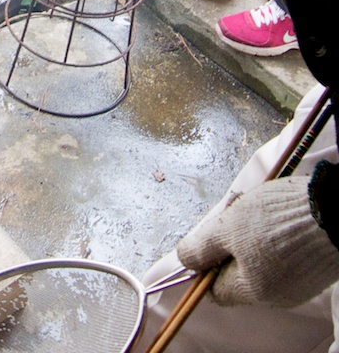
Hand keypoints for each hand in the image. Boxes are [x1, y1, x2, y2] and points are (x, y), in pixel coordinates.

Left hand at [177, 176, 338, 306]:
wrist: (332, 211)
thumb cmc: (278, 219)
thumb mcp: (229, 227)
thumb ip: (203, 246)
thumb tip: (183, 260)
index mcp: (253, 290)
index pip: (216, 290)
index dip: (206, 265)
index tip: (208, 240)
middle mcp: (275, 296)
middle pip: (238, 277)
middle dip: (230, 246)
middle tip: (234, 217)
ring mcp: (296, 286)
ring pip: (259, 265)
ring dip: (251, 240)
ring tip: (256, 212)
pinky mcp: (311, 271)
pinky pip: (281, 260)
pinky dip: (274, 241)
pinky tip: (277, 218)